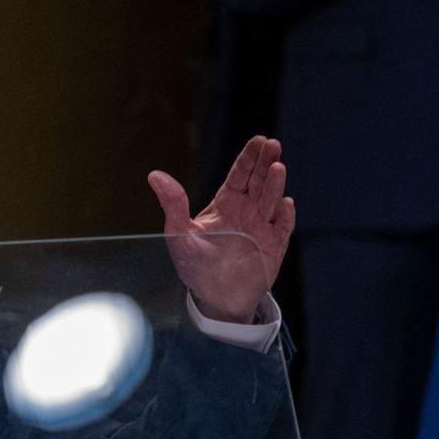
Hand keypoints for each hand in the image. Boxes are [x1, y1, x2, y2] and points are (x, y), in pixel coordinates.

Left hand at [148, 135, 294, 323]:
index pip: (240, 175)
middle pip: (259, 181)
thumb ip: (172, 204)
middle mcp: (247, 211)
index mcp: (226, 203)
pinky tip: (285, 204)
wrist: (214, 298)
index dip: (249, 158)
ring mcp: (262, 227)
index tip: (258, 141)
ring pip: (272, 200)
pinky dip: (285, 216)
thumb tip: (154, 175)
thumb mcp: (179, 234)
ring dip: (275, 185)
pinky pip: (282, 228)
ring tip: (277, 169)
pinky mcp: (274, 246)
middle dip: (266, 163)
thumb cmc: (195, 266)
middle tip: (272, 145)